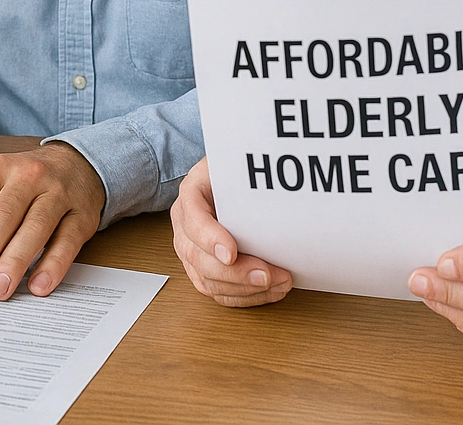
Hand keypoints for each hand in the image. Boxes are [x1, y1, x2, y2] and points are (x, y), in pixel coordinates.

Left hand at [0, 141, 104, 300]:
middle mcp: (28, 177)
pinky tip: (38, 286)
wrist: (79, 163)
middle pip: (2, 217)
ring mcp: (59, 195)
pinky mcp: (83, 215)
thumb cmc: (29, 180)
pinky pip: (67, 243)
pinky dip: (52, 267)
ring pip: (34, 229)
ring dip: (13, 263)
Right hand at [170, 157, 292, 306]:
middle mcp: (185, 226)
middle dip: (235, 273)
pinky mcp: (202, 270)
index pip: (193, 219)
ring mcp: (191, 251)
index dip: (209, 238)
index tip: (231, 253)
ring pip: (207, 280)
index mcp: (190, 196)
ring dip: (244, 288)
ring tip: (277, 283)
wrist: (225, 184)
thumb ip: (244, 175)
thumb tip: (269, 186)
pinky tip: (269, 290)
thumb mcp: (234, 165)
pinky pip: (218, 292)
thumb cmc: (232, 175)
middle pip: (198, 257)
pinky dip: (245, 296)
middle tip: (266, 274)